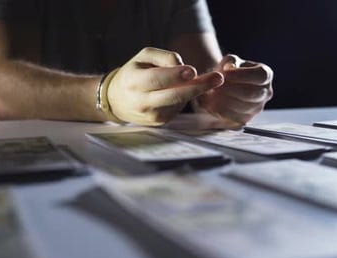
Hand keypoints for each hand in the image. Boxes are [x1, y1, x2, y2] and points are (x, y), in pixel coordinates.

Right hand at [107, 47, 223, 125]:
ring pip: (180, 102)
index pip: (156, 79)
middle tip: (218, 79)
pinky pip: (178, 108)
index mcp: (133, 81)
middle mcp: (141, 101)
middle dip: (198, 87)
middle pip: (173, 96)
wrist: (118, 100)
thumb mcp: (143, 57)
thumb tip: (183, 66)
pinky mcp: (160, 123)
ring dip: (197, 91)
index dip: (175, 76)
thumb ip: (163, 56)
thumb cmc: (134, 73)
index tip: (192, 71)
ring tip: (211, 81)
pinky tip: (185, 90)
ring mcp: (152, 116)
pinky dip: (186, 98)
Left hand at [195, 54, 273, 124]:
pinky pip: (235, 117)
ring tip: (212, 93)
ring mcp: (257, 108)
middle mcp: (265, 92)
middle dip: (231, 89)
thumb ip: (230, 62)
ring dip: (225, 100)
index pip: (260, 76)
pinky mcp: (246, 119)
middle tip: (216, 86)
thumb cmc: (228, 70)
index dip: (243, 75)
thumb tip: (229, 70)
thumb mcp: (230, 61)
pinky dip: (222, 110)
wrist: (222, 86)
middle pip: (251, 94)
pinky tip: (213, 103)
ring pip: (242, 107)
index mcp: (265, 75)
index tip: (225, 74)